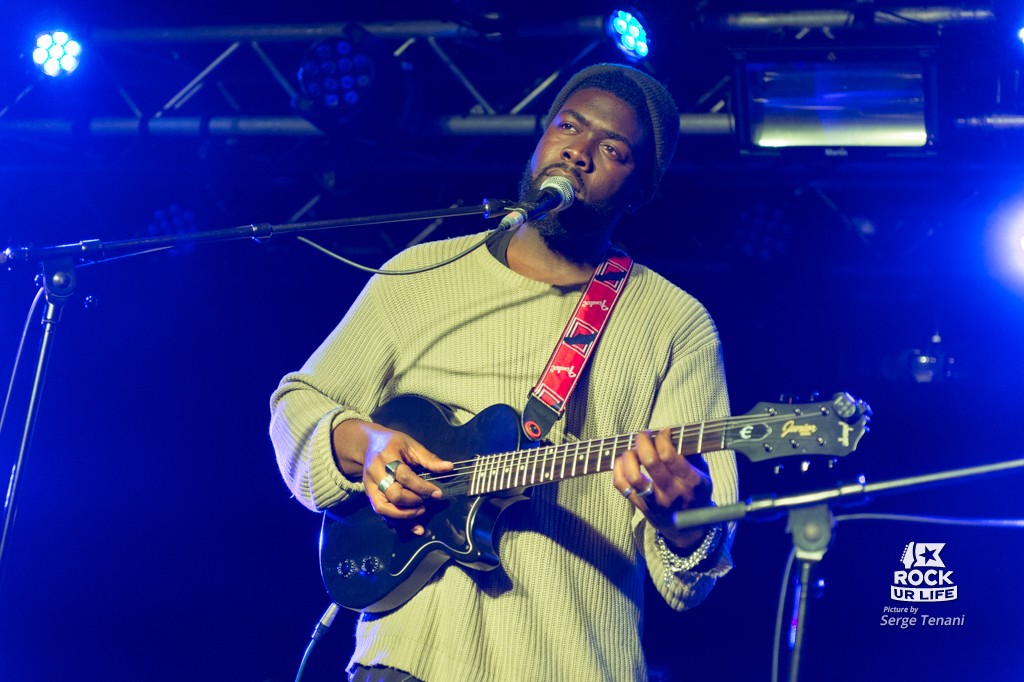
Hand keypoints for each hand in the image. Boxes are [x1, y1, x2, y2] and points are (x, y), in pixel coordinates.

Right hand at [333, 419, 452, 533]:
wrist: (367, 445)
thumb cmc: (393, 444)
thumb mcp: (411, 445)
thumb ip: (429, 459)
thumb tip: (449, 468)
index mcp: (386, 457)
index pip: (404, 476)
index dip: (422, 487)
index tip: (438, 494)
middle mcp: (375, 473)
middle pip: (393, 493)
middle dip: (413, 501)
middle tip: (427, 502)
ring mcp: (370, 486)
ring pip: (384, 508)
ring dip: (405, 515)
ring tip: (421, 512)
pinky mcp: (370, 496)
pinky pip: (382, 513)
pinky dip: (398, 523)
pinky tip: (414, 527)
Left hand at [612, 428, 713, 550]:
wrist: (688, 531)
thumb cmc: (695, 494)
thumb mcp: (704, 475)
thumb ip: (693, 454)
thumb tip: (676, 432)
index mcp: (690, 482)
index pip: (669, 455)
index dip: (662, 438)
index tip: (663, 432)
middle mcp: (670, 492)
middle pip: (650, 461)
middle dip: (643, 441)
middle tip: (645, 434)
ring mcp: (653, 500)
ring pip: (632, 475)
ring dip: (629, 455)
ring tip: (634, 449)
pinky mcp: (639, 505)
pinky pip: (620, 484)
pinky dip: (618, 468)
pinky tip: (624, 460)